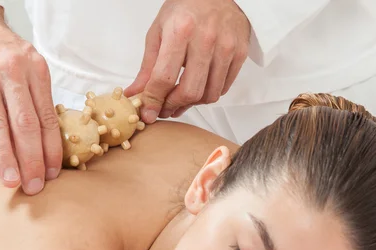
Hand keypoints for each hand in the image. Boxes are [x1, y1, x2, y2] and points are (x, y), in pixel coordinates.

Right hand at [0, 1, 61, 194]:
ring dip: (5, 159)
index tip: (51, 173)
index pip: (47, 118)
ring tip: (11, 182)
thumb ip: (36, 97)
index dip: (50, 149)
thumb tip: (46, 142)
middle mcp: (12, 72)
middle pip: (25, 125)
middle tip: (33, 187)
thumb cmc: (1, 48)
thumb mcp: (28, 64)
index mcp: (36, 69)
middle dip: (31, 160)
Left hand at [124, 0, 249, 122]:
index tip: (148, 113)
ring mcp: (226, 47)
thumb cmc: (185, 9)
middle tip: (164, 108)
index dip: (154, 101)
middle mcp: (206, 39)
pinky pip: (223, 88)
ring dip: (191, 104)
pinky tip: (198, 87)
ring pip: (209, 94)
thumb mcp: (159, 31)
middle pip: (190, 91)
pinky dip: (208, 94)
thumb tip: (135, 94)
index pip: (164, 77)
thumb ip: (148, 66)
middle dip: (173, 106)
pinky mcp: (240, 53)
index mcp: (180, 31)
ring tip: (180, 99)